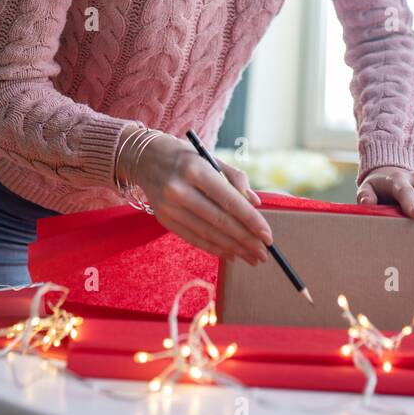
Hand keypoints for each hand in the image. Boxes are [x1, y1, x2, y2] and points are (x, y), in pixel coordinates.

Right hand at [121, 132, 273, 264]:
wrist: (145, 158)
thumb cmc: (186, 157)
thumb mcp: (211, 158)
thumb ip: (234, 178)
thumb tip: (255, 204)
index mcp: (195, 169)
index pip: (229, 201)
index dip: (251, 221)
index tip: (268, 237)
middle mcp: (179, 190)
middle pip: (220, 221)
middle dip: (245, 240)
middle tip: (264, 254)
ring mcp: (169, 207)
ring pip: (207, 234)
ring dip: (233, 249)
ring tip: (251, 257)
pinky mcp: (163, 220)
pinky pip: (193, 238)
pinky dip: (214, 248)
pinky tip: (230, 254)